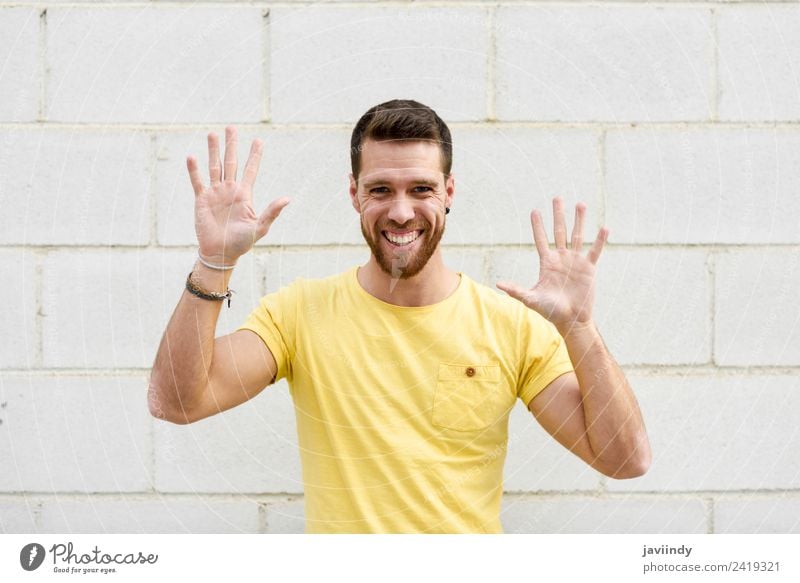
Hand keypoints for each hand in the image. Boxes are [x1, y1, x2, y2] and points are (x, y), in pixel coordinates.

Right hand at [187, 126, 289, 263]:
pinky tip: (192, 157)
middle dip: (231, 145)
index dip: (254, 155)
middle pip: (231, 162)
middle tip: (231, 127)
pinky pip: (197, 181)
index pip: (250, 170)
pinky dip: (194, 170)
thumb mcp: (260, 227)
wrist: (221, 253)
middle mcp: (230, 190)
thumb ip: (272, 212)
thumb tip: (287, 198)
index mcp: (244, 195)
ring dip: (213, 150)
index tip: (258, 140)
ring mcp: (215, 193)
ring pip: (214, 166)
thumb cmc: (242, 243)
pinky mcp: (202, 200)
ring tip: (212, 134)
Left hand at [496, 197, 607, 334]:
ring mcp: (576, 262)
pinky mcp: (589, 268)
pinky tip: (603, 228)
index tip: (534, 211)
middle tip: (557, 198)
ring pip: (577, 236)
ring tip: (580, 204)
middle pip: (559, 232)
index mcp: (547, 263)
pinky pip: (595, 251)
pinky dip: (599, 240)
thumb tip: (498, 284)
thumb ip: (516, 291)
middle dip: (558, 215)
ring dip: (579, 220)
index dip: (538, 226)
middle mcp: (561, 258)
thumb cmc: (550, 311)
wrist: (570, 319)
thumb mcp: (531, 299)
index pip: (541, 240)